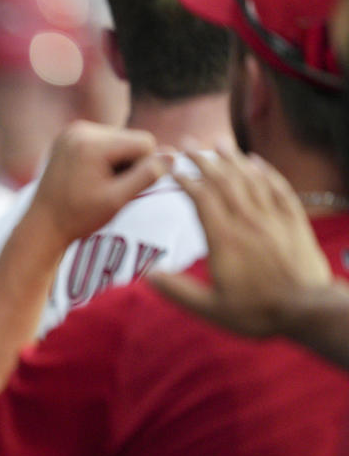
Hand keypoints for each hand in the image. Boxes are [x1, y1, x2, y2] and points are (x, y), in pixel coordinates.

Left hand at [25, 121, 166, 252]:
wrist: (42, 225)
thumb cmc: (79, 217)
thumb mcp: (118, 200)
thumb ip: (148, 176)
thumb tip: (175, 155)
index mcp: (91, 144)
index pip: (143, 142)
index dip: (144, 166)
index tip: (126, 188)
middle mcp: (80, 130)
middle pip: (131, 139)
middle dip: (130, 163)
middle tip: (111, 189)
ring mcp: (72, 131)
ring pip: (119, 140)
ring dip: (119, 161)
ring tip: (100, 185)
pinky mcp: (69, 137)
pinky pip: (103, 141)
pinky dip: (105, 158)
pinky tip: (92, 178)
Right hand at [151, 140, 331, 336]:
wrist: (308, 311)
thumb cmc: (257, 312)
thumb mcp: (210, 309)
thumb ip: (177, 290)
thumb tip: (146, 276)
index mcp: (224, 239)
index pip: (201, 198)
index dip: (184, 179)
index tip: (170, 166)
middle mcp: (247, 221)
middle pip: (223, 181)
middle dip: (204, 160)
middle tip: (189, 144)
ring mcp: (273, 219)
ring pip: (250, 179)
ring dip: (232, 159)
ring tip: (219, 144)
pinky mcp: (294, 222)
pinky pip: (279, 189)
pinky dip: (266, 172)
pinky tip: (257, 162)